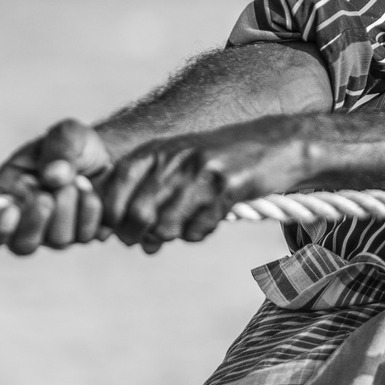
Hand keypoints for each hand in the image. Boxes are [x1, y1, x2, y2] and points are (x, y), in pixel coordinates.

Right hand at [0, 118, 114, 255]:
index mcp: (6, 198)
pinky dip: (94, 210)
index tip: (11, 210)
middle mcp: (28, 223)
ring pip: (59, 241)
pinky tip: (96, 189)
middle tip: (48, 195)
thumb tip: (53, 176)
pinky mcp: (86, 235)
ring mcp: (57, 233)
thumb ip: (58, 149)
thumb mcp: (66, 134)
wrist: (108, 152)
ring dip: (71, 209)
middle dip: (36, 220)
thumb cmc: (74, 143)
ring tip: (81, 180)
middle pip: (22, 245)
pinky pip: (90, 235)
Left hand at [100, 117, 307, 252]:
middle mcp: (175, 158)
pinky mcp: (227, 187)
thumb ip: (147, 194)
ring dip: (172, 236)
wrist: (274, 144)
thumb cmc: (219, 160)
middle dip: (136, 236)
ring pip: (166, 227)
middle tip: (148, 240)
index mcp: (157, 149)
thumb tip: (128, 240)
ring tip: (185, 224)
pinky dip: (199, 232)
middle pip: (137, 214)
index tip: (118, 229)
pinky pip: (198, 229)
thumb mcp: (177, 163)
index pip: (114, 185)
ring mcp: (201, 172)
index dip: (110, 215)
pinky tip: (209, 218)